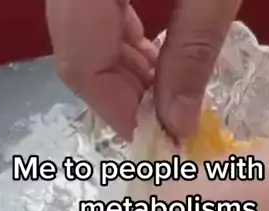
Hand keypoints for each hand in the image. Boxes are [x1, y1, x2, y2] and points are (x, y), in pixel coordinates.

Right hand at [46, 0, 241, 139]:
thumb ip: (193, 49)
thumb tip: (179, 122)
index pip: (82, 64)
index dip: (119, 112)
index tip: (161, 140)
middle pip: (75, 54)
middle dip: (121, 98)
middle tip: (168, 124)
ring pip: (79, 36)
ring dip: (122, 74)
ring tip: (168, 95)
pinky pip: (90, 12)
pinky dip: (120, 42)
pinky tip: (156, 60)